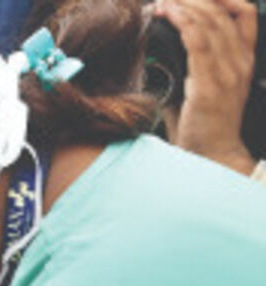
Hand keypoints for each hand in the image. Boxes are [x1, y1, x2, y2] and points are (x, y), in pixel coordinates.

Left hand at [157, 0, 258, 174]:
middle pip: (223, 11)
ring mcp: (228, 72)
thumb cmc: (201, 126)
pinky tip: (166, 14)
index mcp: (243, 59)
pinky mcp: (211, 84)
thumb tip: (157, 52)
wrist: (213, 156)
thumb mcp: (199, 88)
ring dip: (184, 5)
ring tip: (162, 1)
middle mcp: (240, 61)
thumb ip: (187, 67)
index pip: (244, 13)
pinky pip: (199, 42)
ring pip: (210, 21)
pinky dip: (182, 22)